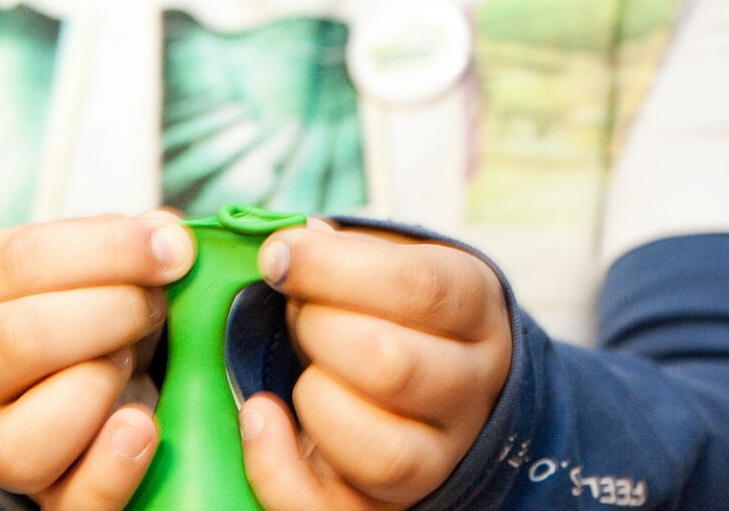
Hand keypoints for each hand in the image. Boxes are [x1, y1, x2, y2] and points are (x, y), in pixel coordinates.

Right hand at [0, 212, 194, 508]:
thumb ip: (124, 244)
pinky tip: (144, 425)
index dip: (107, 250)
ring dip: (97, 388)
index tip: (172, 247)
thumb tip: (170, 234)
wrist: (50, 382)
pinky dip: (114, 467)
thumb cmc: (80, 308)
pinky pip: (72, 502)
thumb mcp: (86, 263)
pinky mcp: (45, 495)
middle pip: (19, 340)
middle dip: (109, 312)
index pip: (21, 262)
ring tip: (129, 360)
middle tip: (153, 303)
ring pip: (25, 437)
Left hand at [240, 224, 513, 509]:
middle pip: (392, 366)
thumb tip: (285, 246)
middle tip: (295, 313)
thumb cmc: (386, 303)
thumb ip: (337, 249)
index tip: (277, 256)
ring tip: (298, 370)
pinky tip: (259, 416)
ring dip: (314, 400)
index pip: (416, 286)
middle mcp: (468, 389)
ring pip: (381, 451)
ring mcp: (436, 456)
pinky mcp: (387, 502)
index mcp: (470, 309)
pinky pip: (329, 509)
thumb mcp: (382, 257)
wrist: (430, 372)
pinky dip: (277, 467)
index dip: (330, 267)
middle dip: (316, 330)